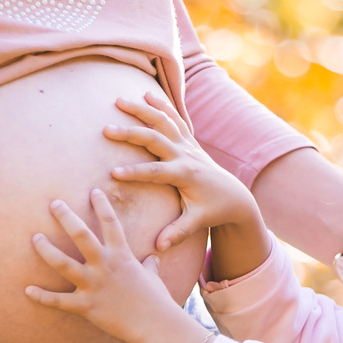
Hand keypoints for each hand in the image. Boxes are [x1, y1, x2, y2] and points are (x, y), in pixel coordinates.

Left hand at [26, 188, 196, 342]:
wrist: (156, 324)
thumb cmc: (157, 301)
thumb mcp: (154, 278)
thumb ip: (150, 266)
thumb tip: (152, 260)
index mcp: (122, 256)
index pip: (111, 223)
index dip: (102, 205)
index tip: (94, 191)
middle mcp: (105, 266)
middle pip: (81, 235)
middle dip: (66, 217)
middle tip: (54, 204)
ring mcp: (94, 285)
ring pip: (63, 263)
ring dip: (46, 250)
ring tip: (35, 237)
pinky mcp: (86, 306)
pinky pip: (59, 301)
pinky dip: (42, 297)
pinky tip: (27, 290)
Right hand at [106, 93, 258, 251]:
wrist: (235, 196)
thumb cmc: (213, 210)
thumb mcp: (197, 222)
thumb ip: (178, 232)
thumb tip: (159, 247)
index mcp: (185, 175)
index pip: (155, 172)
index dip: (135, 172)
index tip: (112, 173)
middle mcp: (186, 155)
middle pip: (156, 139)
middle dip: (131, 133)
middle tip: (106, 130)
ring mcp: (188, 145)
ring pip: (164, 121)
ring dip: (142, 110)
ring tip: (118, 100)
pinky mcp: (190, 141)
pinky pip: (175, 118)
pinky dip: (161, 105)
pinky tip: (146, 94)